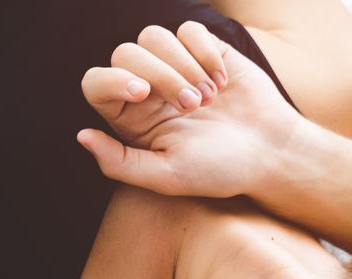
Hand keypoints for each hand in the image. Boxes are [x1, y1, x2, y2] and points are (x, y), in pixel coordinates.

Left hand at [78, 22, 301, 197]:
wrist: (270, 152)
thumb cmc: (217, 170)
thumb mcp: (166, 176)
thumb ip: (120, 163)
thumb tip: (81, 136)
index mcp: (130, 118)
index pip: (96, 83)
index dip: (112, 80)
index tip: (143, 93)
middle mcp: (146, 88)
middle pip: (125, 53)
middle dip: (160, 75)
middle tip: (192, 106)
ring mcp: (174, 65)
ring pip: (154, 36)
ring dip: (183, 65)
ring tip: (208, 98)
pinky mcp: (204, 49)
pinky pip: (189, 29)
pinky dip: (205, 52)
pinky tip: (222, 81)